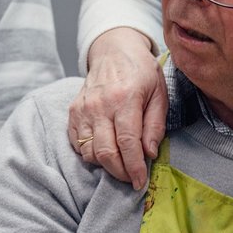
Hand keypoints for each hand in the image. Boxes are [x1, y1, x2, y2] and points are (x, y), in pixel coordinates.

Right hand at [69, 28, 165, 189]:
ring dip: (105, 165)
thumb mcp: (159, 93)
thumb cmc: (141, 72)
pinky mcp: (73, 111)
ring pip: (89, 151)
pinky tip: (104, 151)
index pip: (128, 142)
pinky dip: (90, 154)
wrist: (113, 50)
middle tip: (131, 179)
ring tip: (120, 164)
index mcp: (125, 98)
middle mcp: (100, 104)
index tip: (140, 182)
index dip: (134, 167)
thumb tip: (150, 153)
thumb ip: (155, 124)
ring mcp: (83, 108)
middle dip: (120, 172)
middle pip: (105, 151)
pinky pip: (77, 143)